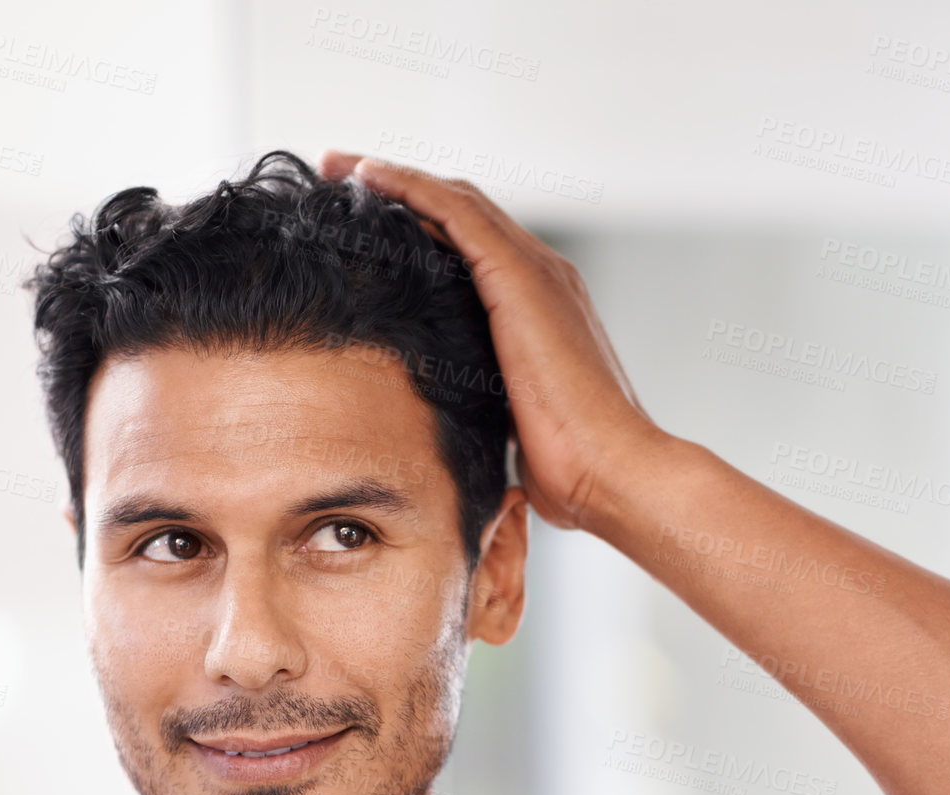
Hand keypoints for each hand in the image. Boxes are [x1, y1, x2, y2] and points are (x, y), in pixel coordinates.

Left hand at [319, 150, 665, 530]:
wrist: (610, 471)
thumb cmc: (570, 467)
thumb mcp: (511, 424)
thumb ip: (485, 405)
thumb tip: (450, 426)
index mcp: (541, 309)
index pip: (474, 248)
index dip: (420, 227)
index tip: (367, 226)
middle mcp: (543, 278)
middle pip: (461, 212)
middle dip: (399, 190)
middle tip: (340, 178)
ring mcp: (536, 271)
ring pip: (455, 200)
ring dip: (393, 177)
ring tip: (340, 167)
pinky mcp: (520, 276)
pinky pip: (455, 211)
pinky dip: (408, 186)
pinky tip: (365, 175)